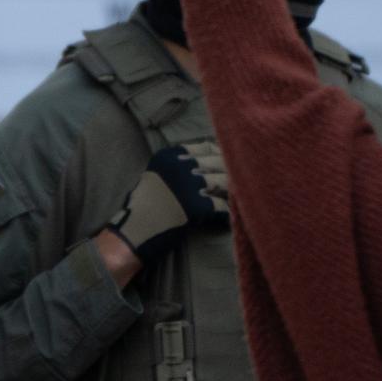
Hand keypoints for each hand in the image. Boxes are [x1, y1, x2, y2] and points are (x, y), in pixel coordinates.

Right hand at [105, 143, 231, 263]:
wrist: (135, 233)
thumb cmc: (143, 207)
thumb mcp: (155, 176)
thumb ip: (177, 165)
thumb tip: (204, 163)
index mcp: (170, 155)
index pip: (205, 147)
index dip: (221, 155)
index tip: (232, 159)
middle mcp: (181, 165)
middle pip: (218, 162)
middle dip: (233, 171)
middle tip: (246, 177)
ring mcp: (190, 185)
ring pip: (224, 182)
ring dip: (234, 191)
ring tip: (243, 196)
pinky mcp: (198, 206)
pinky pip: (223, 205)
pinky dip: (230, 211)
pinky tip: (235, 215)